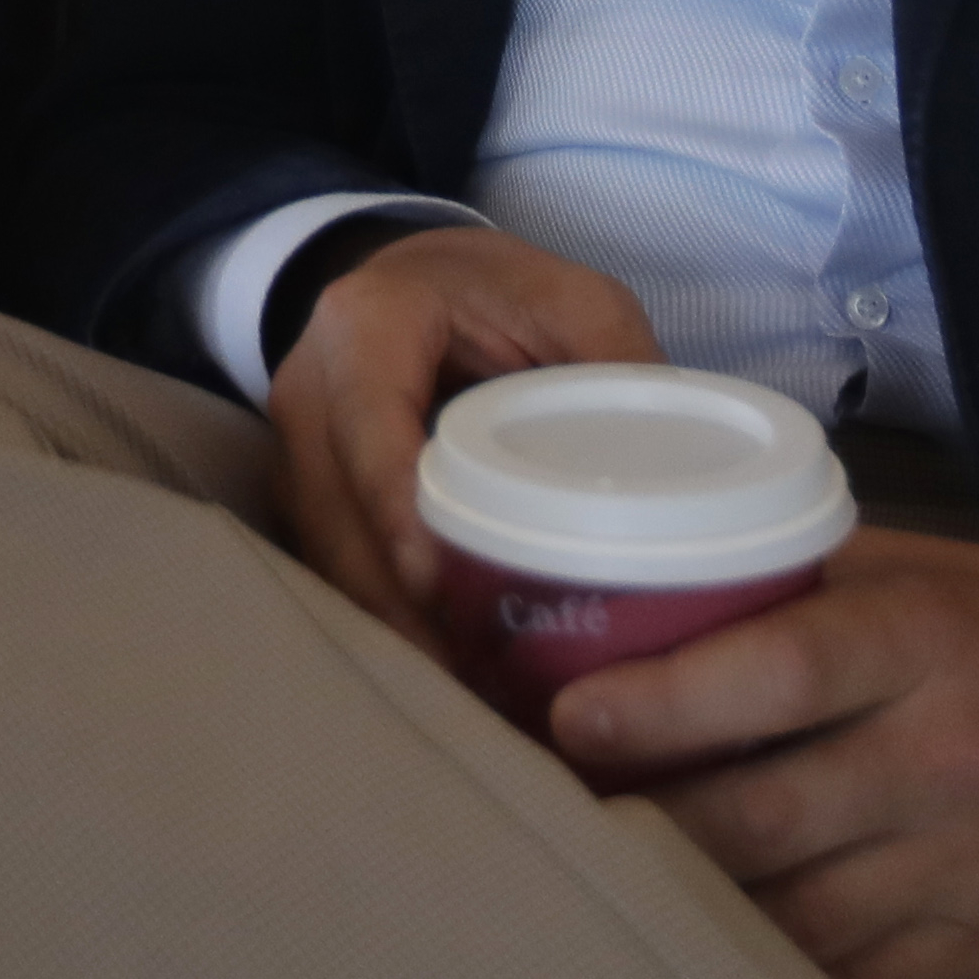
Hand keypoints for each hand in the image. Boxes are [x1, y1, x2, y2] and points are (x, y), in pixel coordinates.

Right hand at [267, 223, 660, 647]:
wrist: (411, 279)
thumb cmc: (495, 289)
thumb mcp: (574, 299)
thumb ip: (619, 368)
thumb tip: (681, 475)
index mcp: (364, 326)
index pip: (369, 429)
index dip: (398, 510)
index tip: (439, 585)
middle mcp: (309, 394)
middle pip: (340, 517)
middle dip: (403, 605)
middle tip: (479, 682)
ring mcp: (297, 453)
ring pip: (331, 558)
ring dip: (396, 631)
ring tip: (476, 700)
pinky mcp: (309, 500)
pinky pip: (339, 571)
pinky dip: (393, 624)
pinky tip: (455, 674)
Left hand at [549, 529, 978, 978]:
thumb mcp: (911, 571)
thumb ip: (788, 578)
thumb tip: (631, 589)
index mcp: (925, 643)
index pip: (781, 675)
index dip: (666, 702)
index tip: (570, 715)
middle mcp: (948, 760)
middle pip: (766, 814)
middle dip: (642, 816)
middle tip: (551, 802)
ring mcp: (966, 867)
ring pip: (794, 914)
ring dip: (685, 900)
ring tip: (597, 874)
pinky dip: (762, 968)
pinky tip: (692, 942)